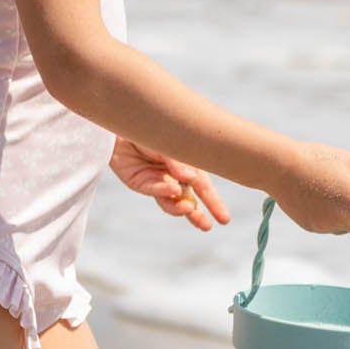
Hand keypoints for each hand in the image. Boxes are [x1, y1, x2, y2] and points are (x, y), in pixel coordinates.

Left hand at [110, 138, 232, 232]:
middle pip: (188, 201)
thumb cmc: (153, 129)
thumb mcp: (171, 144)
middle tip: (207, 226)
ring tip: (188, 209)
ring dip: (180, 208)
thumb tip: (191, 179)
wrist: (125, 122)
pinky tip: (173, 190)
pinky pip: (154, 190)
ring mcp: (157, 182)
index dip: (214, 204)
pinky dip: (164, 191)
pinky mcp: (140, 182)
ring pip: (170, 202)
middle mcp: (174, 177)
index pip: (204, 188)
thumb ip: (179, 163)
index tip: (224, 220)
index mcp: (188, 167)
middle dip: (198, 215)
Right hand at [272, 142, 349, 239]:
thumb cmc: (317, 160)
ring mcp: (327, 227)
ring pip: (346, 229)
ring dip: (347, 217)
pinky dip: (330, 216)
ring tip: (332, 191)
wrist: (279, 168)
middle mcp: (344, 219)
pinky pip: (329, 227)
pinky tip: (319, 196)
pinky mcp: (312, 228)